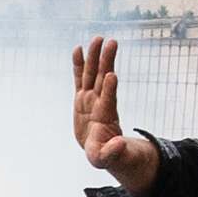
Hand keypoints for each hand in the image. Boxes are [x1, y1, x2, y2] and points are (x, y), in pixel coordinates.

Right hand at [70, 37, 134, 173]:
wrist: (99, 147)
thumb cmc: (104, 154)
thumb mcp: (106, 158)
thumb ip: (112, 152)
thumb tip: (119, 143)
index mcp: (105, 116)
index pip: (108, 100)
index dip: (110, 88)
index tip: (112, 75)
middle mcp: (99, 103)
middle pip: (102, 79)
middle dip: (106, 61)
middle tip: (112, 43)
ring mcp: (90, 98)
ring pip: (92, 74)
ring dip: (95, 56)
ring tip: (98, 38)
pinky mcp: (81, 98)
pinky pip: (80, 78)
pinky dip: (79, 64)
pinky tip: (78, 49)